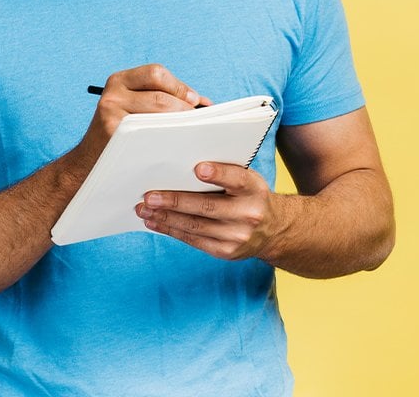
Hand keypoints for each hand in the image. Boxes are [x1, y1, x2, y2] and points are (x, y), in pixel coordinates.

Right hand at [81, 64, 210, 157]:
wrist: (89, 165)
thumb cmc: (124, 135)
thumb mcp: (137, 108)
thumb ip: (167, 99)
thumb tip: (205, 103)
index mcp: (120, 80)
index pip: (156, 73)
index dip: (179, 86)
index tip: (195, 102)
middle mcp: (112, 93)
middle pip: (159, 96)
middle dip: (183, 109)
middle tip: (198, 123)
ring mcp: (109, 113)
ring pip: (155, 115)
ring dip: (178, 125)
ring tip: (190, 136)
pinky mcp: (111, 134)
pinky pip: (147, 135)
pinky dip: (165, 140)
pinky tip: (174, 148)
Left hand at [136, 163, 283, 260]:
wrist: (274, 230)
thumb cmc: (251, 196)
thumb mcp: (248, 180)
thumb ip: (225, 173)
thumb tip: (184, 166)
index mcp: (254, 189)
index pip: (237, 179)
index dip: (218, 174)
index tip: (198, 168)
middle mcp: (249, 214)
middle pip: (207, 206)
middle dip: (175, 201)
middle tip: (150, 196)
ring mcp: (237, 236)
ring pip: (195, 226)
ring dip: (165, 217)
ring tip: (144, 209)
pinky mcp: (226, 252)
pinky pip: (193, 240)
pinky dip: (171, 230)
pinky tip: (155, 222)